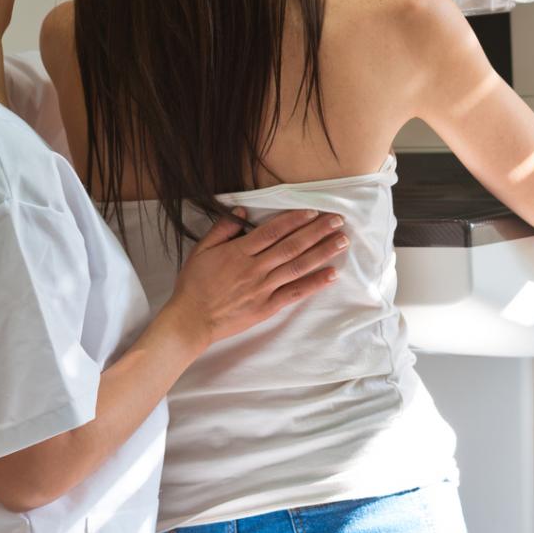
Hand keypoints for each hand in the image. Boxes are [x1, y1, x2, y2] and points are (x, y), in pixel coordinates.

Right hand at [158, 207, 347, 348]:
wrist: (191, 320)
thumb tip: (243, 212)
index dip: (295, 220)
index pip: (273, 231)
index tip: (314, 211)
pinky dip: (314, 283)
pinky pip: (295, 293)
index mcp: (239, 252)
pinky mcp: (268, 307)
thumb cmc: (194, 285)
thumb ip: (222, 229)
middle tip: (338, 221)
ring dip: (322, 253)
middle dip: (317, 232)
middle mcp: (255, 268)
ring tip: (342, 242)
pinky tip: (332, 274)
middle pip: (291, 246)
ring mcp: (263, 288)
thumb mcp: (201, 250)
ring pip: (297, 267)